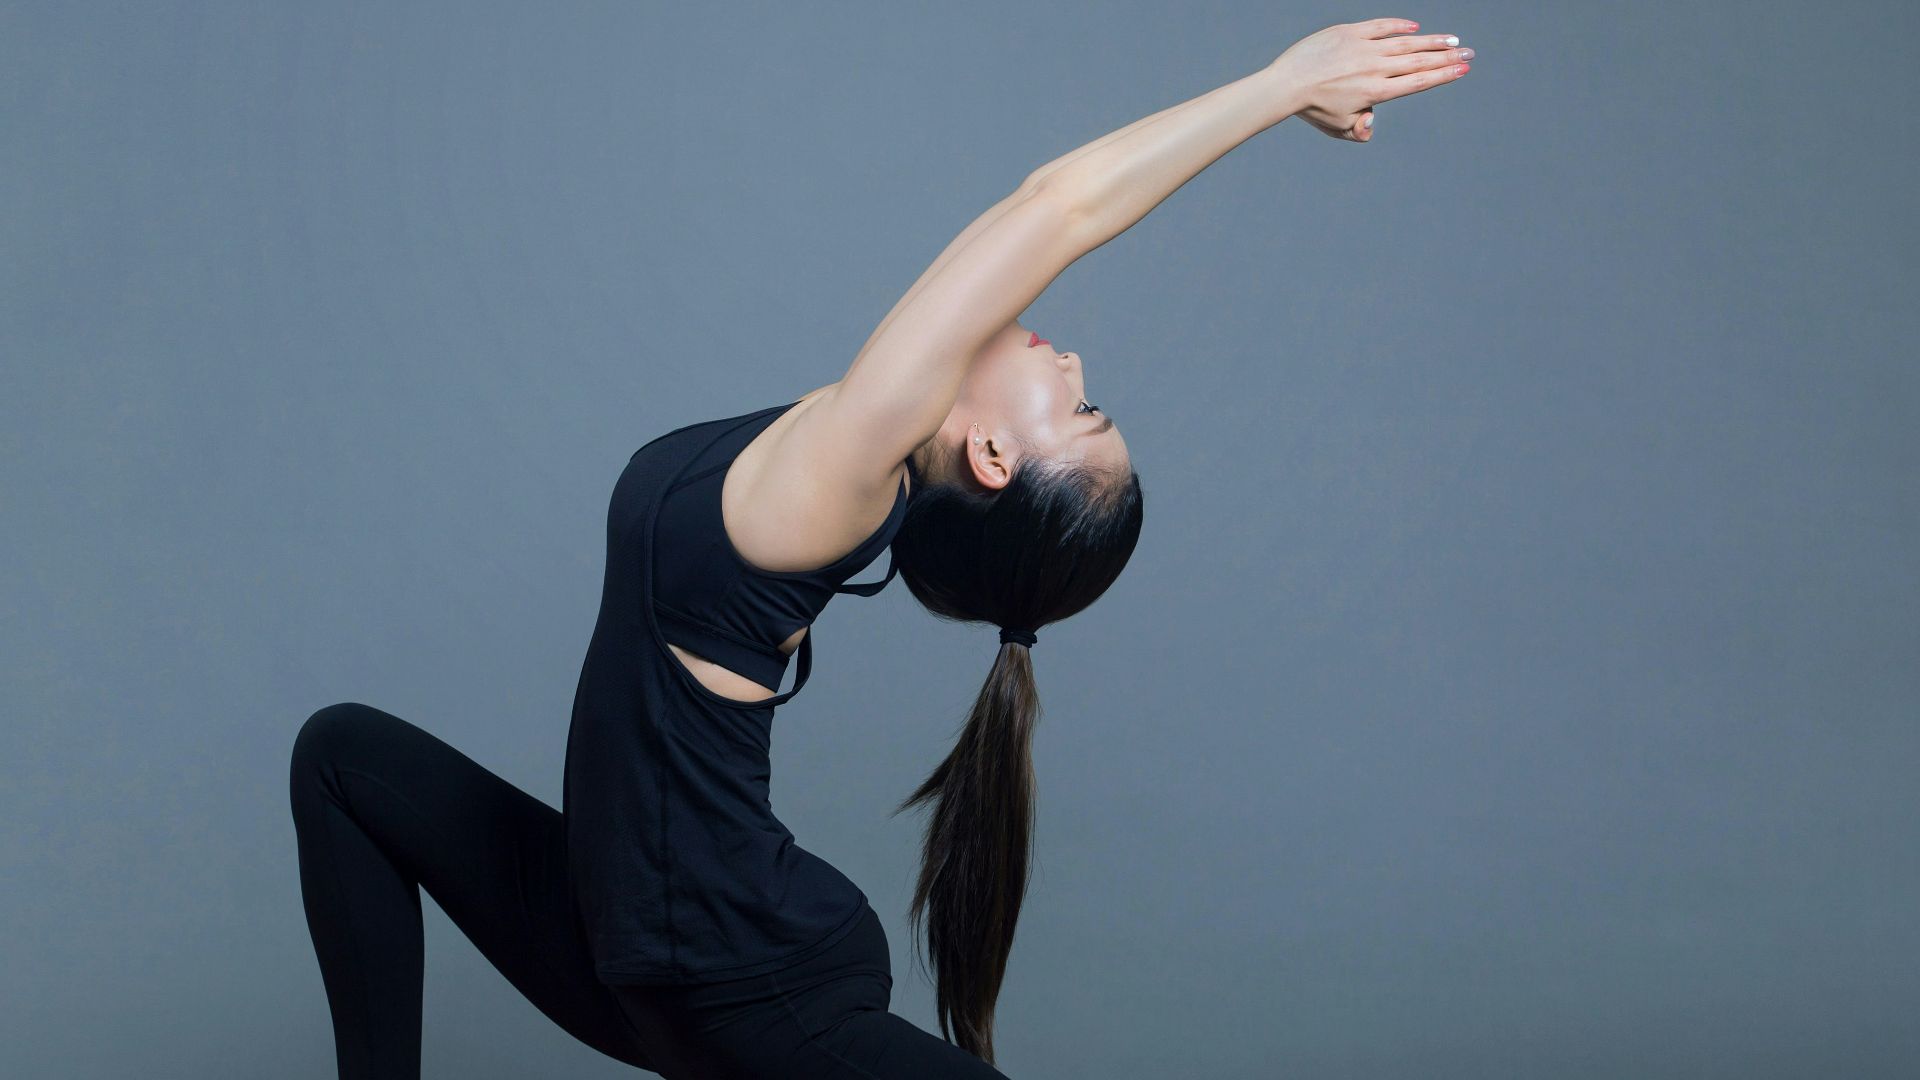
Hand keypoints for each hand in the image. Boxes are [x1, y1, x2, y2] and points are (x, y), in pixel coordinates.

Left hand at [1268, 18, 1471, 141]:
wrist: (1287, 84)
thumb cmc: (1312, 109)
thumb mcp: (1339, 128)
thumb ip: (1361, 131)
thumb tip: (1373, 121)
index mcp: (1376, 92)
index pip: (1417, 83)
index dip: (1442, 76)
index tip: (1462, 70)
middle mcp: (1374, 68)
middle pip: (1419, 62)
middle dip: (1447, 58)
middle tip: (1469, 54)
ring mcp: (1363, 48)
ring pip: (1405, 43)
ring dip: (1432, 41)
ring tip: (1452, 40)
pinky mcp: (1349, 32)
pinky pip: (1380, 26)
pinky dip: (1399, 26)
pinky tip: (1415, 28)